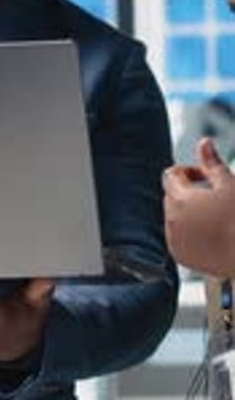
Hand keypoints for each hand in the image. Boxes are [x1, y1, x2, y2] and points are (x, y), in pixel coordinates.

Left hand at [163, 137, 234, 276]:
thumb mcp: (229, 185)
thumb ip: (212, 164)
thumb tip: (204, 142)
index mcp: (179, 200)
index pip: (171, 175)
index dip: (189, 172)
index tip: (207, 179)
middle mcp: (171, 221)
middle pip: (171, 196)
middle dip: (188, 193)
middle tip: (215, 199)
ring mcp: (174, 241)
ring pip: (174, 217)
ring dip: (187, 213)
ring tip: (215, 219)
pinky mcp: (181, 256)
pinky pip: (177, 237)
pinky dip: (188, 233)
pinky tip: (211, 235)